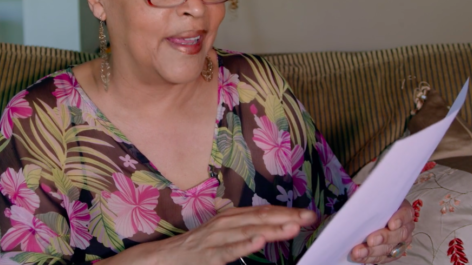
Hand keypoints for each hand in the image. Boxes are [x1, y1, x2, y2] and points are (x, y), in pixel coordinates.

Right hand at [105, 205, 316, 264]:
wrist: (162, 259)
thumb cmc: (195, 250)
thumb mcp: (223, 237)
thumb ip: (244, 232)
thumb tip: (271, 230)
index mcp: (230, 218)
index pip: (263, 212)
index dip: (286, 212)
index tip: (309, 214)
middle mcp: (224, 224)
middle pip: (260, 217)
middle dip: (286, 217)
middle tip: (310, 217)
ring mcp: (215, 239)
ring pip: (247, 231)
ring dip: (271, 228)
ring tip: (292, 226)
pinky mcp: (207, 255)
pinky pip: (228, 250)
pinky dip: (243, 244)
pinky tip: (258, 241)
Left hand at [350, 200, 414, 263]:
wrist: (369, 214)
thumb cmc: (372, 203)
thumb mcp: (371, 196)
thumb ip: (369, 197)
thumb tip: (357, 196)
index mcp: (403, 209)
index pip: (406, 214)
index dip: (400, 219)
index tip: (391, 224)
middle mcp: (405, 227)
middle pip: (399, 234)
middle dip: (384, 238)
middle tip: (370, 240)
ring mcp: (399, 242)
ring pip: (389, 248)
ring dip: (372, 252)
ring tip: (358, 252)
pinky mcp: (391, 253)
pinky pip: (382, 258)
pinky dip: (369, 258)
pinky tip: (359, 257)